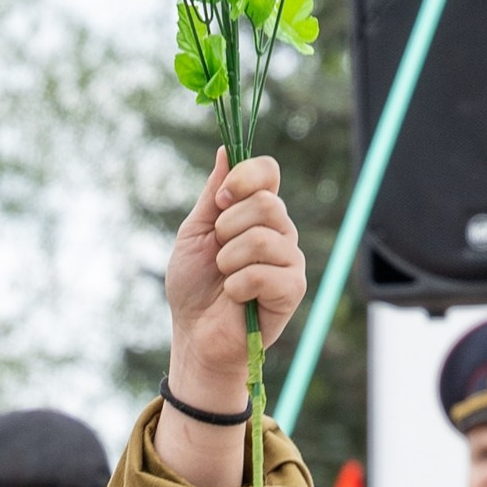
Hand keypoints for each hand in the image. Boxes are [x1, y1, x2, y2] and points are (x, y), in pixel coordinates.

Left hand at [163, 149, 305, 396]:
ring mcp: (290, 259)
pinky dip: (237, 285)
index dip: (246, 177)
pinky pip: (264, 272)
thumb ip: (212, 195)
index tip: (221, 200)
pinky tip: (235, 297)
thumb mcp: (195, 233)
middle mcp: (279, 231)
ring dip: (228, 260)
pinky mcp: (293, 289)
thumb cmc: (194, 286)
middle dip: (228, 228)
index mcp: (257, 213)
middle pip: (267, 203)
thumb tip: (225, 151)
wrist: (194, 335)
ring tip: (224, 278)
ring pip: (263, 238)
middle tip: (218, 253)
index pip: (268, 172)